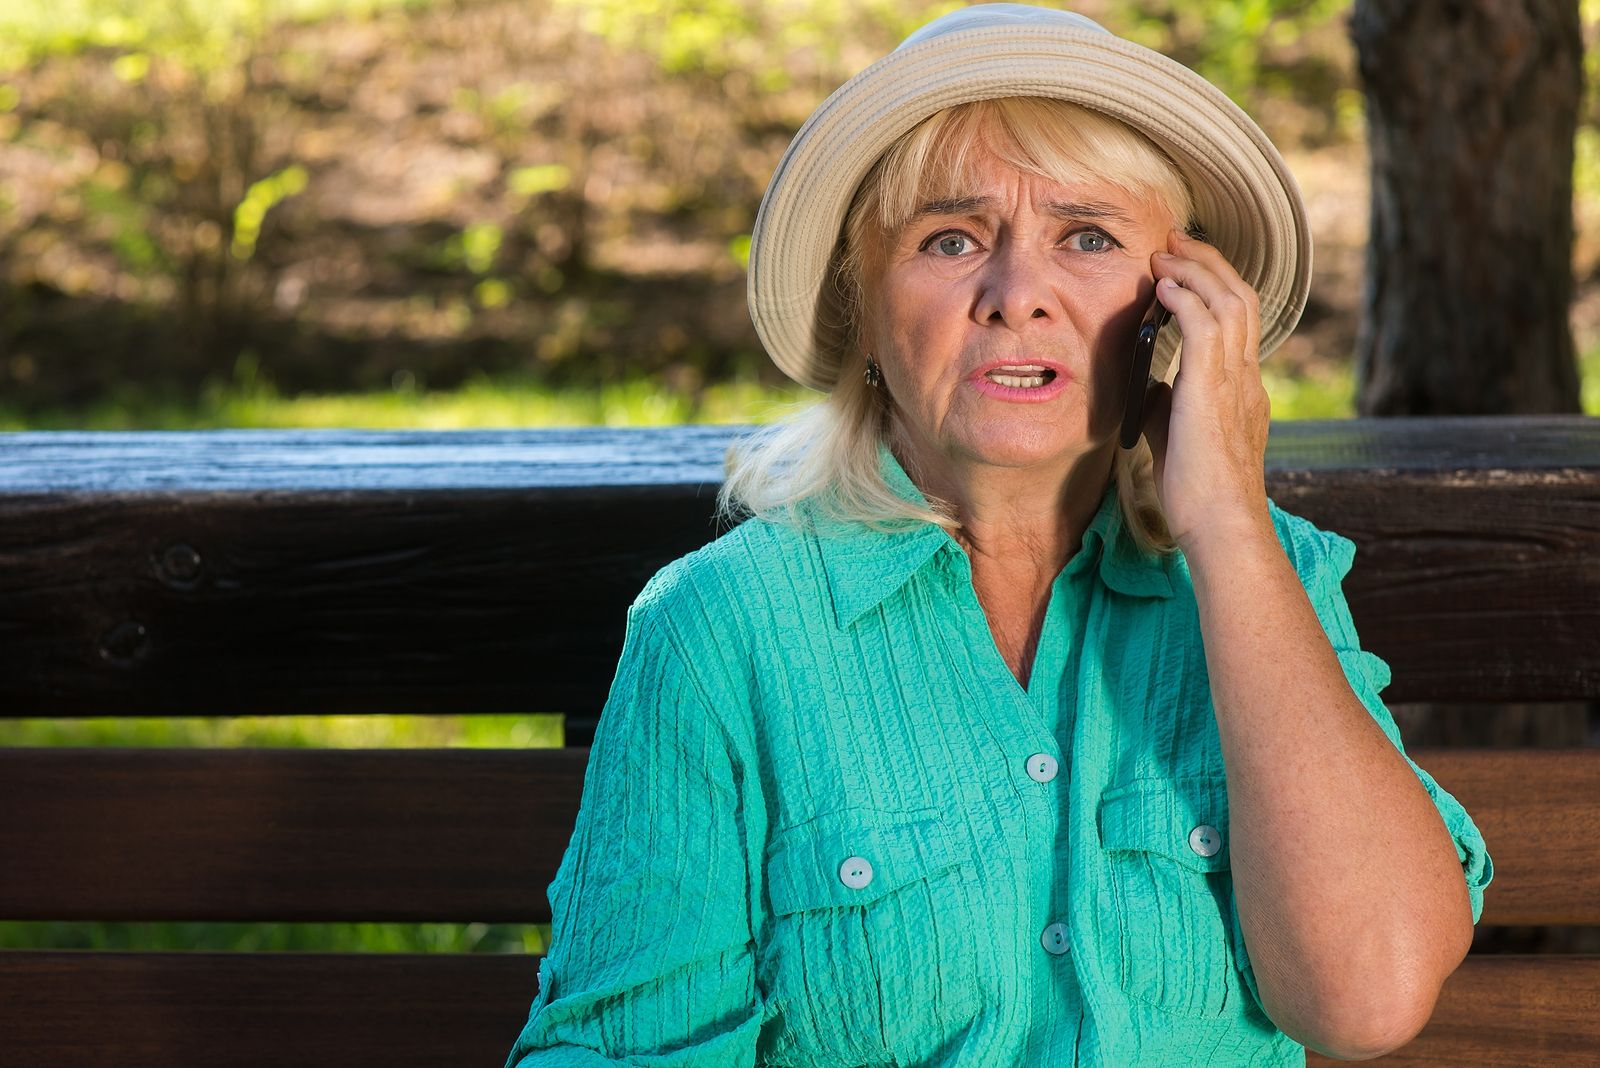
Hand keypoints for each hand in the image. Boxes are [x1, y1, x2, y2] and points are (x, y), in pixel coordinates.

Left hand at [1139, 229, 1272, 551]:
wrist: (1219, 525)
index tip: (1180, 268)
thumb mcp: (1178, 437)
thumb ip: (1169, 407)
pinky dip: (1186, 299)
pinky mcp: (1214, 391)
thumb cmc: (1197, 494)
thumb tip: (1151, 386)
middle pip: (1241, 298)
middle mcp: (1246, 378)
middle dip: (1207, 263)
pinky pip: (1208, 327)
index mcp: (1242, 389)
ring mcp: (1236, 383)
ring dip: (1195, 271)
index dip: (1212, 287)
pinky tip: (1163, 286)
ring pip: (1231, 303)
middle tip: (1174, 241)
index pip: (1237, 321)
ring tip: (1165, 253)